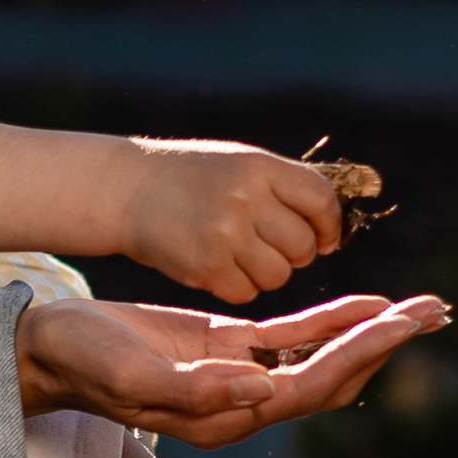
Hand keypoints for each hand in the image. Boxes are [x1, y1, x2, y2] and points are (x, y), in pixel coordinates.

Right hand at [15, 290, 448, 443]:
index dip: (361, 353)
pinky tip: (370, 301)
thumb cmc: (80, 362)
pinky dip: (332, 319)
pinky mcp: (228, 349)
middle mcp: (242, 404)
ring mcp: (238, 376)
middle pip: (332, 375)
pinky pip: (293, 337)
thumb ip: (193, 389)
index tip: (403, 322)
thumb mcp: (130, 373)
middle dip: (386, 342)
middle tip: (438, 311)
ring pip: (321, 356)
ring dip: (370, 331)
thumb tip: (261, 388)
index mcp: (226, 416)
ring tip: (422, 308)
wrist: (47, 350)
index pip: (311, 386)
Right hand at [113, 140, 344, 301]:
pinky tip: (219, 268)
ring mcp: (223, 234)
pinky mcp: (203, 266)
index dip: (328, 224)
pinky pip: (245, 293)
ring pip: (277, 275)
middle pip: (302, 245)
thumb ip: (283, 188)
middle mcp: (244, 198)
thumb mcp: (239, 164)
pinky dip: (238, 287)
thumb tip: (331, 231)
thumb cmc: (192, 178)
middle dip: (295, 253)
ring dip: (266, 273)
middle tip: (272, 248)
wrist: (126, 190)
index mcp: (259, 167)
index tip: (322, 238)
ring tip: (242, 257)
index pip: (320, 200)